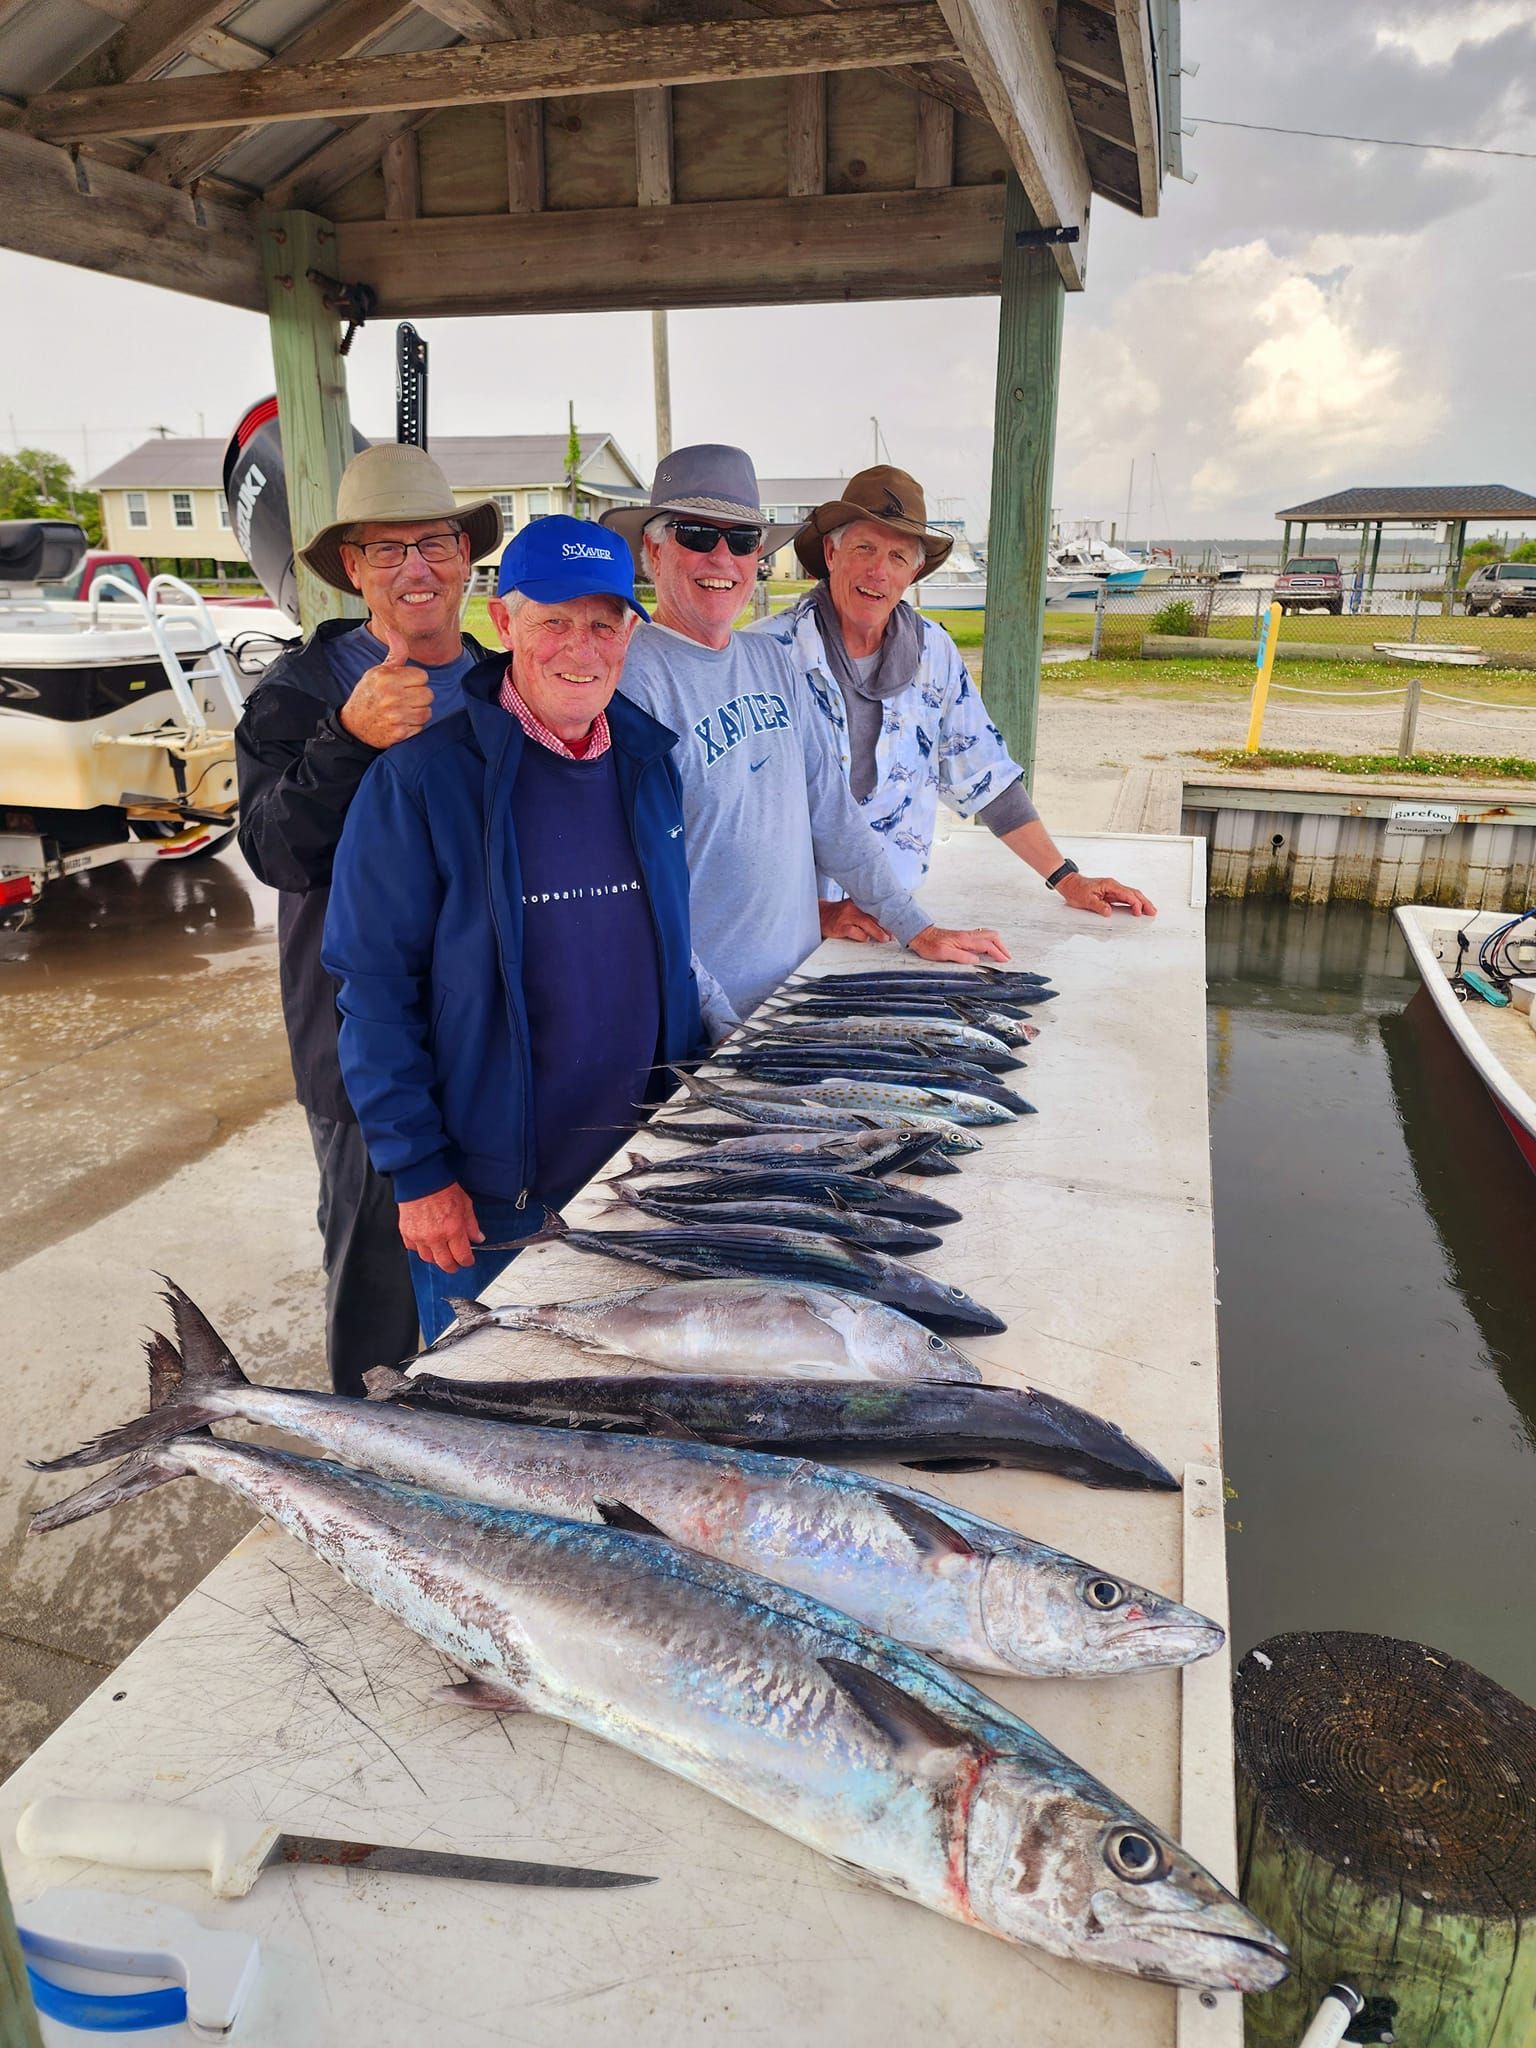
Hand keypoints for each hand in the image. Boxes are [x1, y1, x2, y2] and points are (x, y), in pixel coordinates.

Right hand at [338, 624, 432, 747]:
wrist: (354, 725)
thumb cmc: (368, 695)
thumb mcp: (378, 671)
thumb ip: (395, 654)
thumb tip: (394, 632)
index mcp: (387, 678)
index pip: (423, 676)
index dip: (415, 680)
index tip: (404, 684)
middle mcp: (392, 697)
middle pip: (428, 694)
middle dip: (418, 695)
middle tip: (404, 698)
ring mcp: (397, 716)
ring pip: (427, 711)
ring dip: (418, 711)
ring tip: (404, 709)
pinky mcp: (400, 733)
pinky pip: (421, 726)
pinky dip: (414, 725)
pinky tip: (402, 721)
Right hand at [398, 1182, 482, 1272]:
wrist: (421, 1179)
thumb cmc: (443, 1188)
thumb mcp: (465, 1204)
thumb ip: (472, 1225)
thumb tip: (478, 1238)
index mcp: (452, 1230)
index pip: (462, 1256)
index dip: (467, 1261)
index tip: (468, 1260)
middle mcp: (435, 1237)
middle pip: (445, 1263)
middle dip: (453, 1266)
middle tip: (456, 1264)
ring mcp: (419, 1237)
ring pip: (428, 1259)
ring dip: (436, 1259)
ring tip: (441, 1254)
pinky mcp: (406, 1233)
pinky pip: (413, 1249)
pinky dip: (420, 1249)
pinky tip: (426, 1244)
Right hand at [819, 898, 893, 944]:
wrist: (821, 915)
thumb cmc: (840, 914)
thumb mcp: (854, 908)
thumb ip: (868, 912)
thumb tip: (885, 921)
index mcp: (859, 902)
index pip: (876, 908)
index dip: (888, 916)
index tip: (898, 922)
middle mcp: (853, 907)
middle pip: (873, 915)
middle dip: (886, 925)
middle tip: (894, 934)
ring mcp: (846, 916)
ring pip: (866, 923)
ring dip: (877, 932)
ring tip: (885, 938)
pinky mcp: (840, 926)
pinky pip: (854, 931)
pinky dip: (861, 936)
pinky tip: (865, 939)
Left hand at [907, 924, 1010, 964]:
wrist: (921, 935)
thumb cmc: (929, 945)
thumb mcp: (943, 954)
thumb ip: (960, 957)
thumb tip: (976, 960)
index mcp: (964, 940)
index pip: (987, 945)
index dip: (997, 953)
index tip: (1005, 960)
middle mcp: (967, 935)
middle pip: (992, 936)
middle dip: (1002, 946)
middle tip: (1007, 957)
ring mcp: (966, 935)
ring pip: (988, 935)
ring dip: (997, 943)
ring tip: (1001, 954)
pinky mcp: (963, 936)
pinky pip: (982, 936)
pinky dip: (990, 941)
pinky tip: (989, 948)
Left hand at [1056, 873, 1157, 919]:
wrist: (1070, 884)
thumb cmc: (1076, 890)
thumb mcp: (1085, 900)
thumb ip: (1098, 906)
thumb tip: (1109, 912)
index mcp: (1110, 885)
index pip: (1127, 894)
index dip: (1135, 904)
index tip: (1139, 912)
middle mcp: (1113, 886)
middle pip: (1133, 893)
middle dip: (1144, 902)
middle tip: (1153, 912)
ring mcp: (1113, 890)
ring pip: (1131, 895)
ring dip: (1141, 902)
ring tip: (1149, 911)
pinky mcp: (1111, 894)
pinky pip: (1125, 898)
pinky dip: (1134, 903)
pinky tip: (1137, 908)